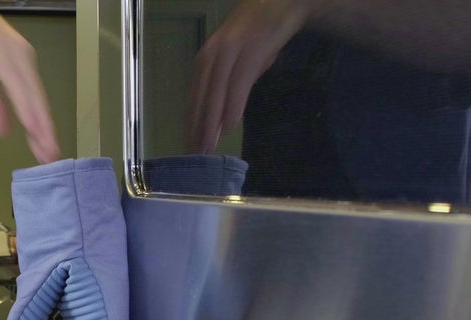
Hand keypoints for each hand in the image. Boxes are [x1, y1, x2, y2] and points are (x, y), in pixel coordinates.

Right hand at [0, 1, 60, 163]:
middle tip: (52, 158)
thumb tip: (5, 129)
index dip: (41, 128)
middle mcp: (21, 57)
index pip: (33, 101)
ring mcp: (15, 53)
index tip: (46, 151)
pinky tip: (34, 126)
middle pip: (38, 101)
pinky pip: (19, 86)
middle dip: (46, 132)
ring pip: (33, 97)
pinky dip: (27, 108)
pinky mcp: (3, 52)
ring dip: (41, 125)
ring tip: (47, 149)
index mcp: (15, 63)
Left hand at [188, 0, 312, 153]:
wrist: (281, 3)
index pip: (194, 97)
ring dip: (211, 123)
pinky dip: (233, 105)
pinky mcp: (251, 51)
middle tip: (196, 154)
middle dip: (197, 129)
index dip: (191, 123)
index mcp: (205, 60)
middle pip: (200, 98)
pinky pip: (238, 83)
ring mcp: (230, 52)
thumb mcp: (237, 62)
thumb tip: (223, 117)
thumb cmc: (259, 34)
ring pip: (216, 94)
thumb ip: (228, 86)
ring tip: (209, 146)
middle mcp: (212, 55)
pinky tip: (230, 125)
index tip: (189, 146)